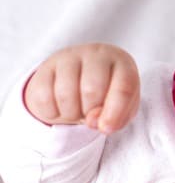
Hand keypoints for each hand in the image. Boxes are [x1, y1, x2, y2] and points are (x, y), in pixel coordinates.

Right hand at [23, 43, 139, 132]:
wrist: (80, 78)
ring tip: (77, 109)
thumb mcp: (121, 107)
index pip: (124, 88)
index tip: (106, 128)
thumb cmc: (108, 94)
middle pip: (92, 90)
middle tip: (90, 112)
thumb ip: (116, 117)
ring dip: (71, 114)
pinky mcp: (45, 67)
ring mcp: (68, 58)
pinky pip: (44, 98)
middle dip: (90, 111)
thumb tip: (94, 122)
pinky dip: (52, 113)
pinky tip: (60, 107)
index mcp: (122, 62)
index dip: (115, 113)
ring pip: (65, 94)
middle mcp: (96, 54)